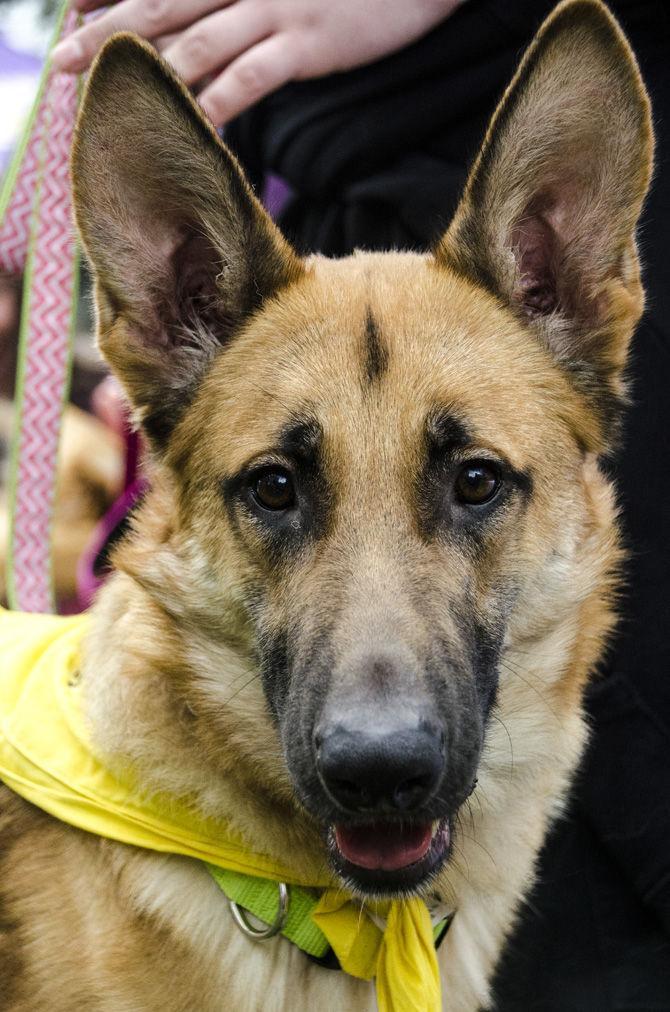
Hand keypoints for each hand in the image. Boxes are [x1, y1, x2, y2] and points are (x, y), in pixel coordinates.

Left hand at [53, 0, 463, 126]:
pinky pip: (248, 77)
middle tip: (62, 61)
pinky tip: (185, 124)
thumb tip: (221, 35)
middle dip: (108, 34)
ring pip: (193, 39)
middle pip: (161, 4)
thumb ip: (252, 2)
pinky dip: (214, 103)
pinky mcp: (306, 41)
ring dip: (142, 68)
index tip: (73, 14)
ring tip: (95, 93)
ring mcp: (274, 8)